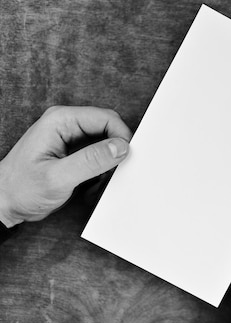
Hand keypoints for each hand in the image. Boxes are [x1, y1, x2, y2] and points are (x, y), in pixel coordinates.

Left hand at [0, 106, 131, 227]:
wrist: (4, 204)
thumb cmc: (20, 190)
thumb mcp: (58, 178)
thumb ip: (90, 161)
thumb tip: (120, 147)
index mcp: (60, 121)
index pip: (105, 118)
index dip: (121, 136)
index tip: (127, 157)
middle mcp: (66, 124)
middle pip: (109, 127)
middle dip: (117, 149)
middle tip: (116, 171)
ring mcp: (70, 137)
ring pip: (107, 141)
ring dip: (110, 161)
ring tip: (102, 180)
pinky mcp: (74, 152)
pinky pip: (100, 153)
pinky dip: (103, 169)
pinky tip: (95, 183)